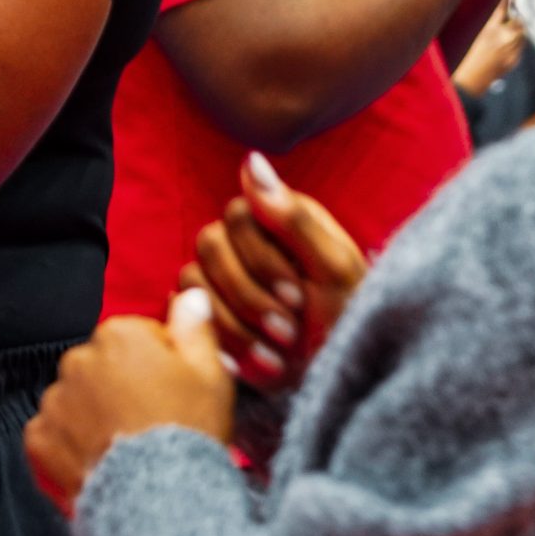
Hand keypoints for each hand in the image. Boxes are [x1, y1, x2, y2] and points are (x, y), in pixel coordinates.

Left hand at [24, 290, 232, 513]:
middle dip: (121, 383)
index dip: (160, 361)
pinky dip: (70, 441)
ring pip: (77, 396)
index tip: (173, 388)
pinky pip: (54, 430)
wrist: (155, 502)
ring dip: (94, 411)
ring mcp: (55, 400)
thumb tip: (188, 295)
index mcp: (119, 335)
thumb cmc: (188, 432)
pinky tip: (99, 456)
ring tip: (125, 443)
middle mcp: (79, 359)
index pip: (138, 335)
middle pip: (103, 363)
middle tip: (150, 418)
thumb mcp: (210, 373)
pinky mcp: (39, 439)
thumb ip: (195, 327)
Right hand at [177, 152, 368, 396]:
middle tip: (289, 331)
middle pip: (209, 246)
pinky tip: (259, 362)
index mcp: (279, 218)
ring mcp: (224, 275)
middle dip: (249, 297)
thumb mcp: (334, 270)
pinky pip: (187, 315)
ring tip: (279, 351)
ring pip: (193, 281)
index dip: (262, 259)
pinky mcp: (209, 311)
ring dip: (238, 325)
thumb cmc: (346, 319)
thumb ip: (293, 217)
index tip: (299, 297)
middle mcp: (246, 239)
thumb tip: (251, 158)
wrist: (339, 377)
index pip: (238, 214)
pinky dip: (224, 343)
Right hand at [452, 5, 525, 95]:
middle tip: (507, 20)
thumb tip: (498, 14)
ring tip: (504, 36)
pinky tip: (502, 51)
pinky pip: (519, 47)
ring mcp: (511, 49)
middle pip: (518, 19)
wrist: (468, 83)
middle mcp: (503, 37)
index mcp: (490, 28)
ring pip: (521, 33)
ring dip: (516, 31)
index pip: (503, 4)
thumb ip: (487, 24)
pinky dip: (515, 46)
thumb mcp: (471, 35)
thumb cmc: (463, 57)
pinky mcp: (514, 60)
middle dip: (514, 19)